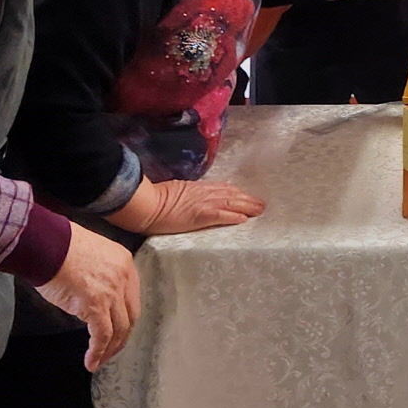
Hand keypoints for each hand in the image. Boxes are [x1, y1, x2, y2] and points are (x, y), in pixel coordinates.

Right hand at [33, 226, 139, 371]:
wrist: (46, 243)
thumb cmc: (59, 246)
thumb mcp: (91, 255)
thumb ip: (100, 275)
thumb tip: (93, 297)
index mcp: (124, 263)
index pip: (131, 298)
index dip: (125, 318)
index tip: (117, 331)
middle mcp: (124, 277)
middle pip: (130, 316)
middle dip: (121, 338)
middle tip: (110, 351)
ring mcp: (112, 291)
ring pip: (119, 329)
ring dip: (109, 349)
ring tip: (99, 361)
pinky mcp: (96, 305)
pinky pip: (102, 335)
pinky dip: (98, 351)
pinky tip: (91, 361)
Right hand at [106, 178, 264, 235]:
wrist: (146, 204)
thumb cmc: (155, 199)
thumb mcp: (175, 191)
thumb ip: (187, 193)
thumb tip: (191, 197)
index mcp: (197, 188)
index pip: (223, 188)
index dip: (237, 192)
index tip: (247, 196)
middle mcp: (204, 193)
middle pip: (231, 195)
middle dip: (248, 199)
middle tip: (262, 205)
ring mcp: (202, 204)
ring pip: (230, 203)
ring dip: (247, 207)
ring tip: (260, 211)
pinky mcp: (200, 215)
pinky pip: (220, 215)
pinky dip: (233, 216)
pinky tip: (244, 219)